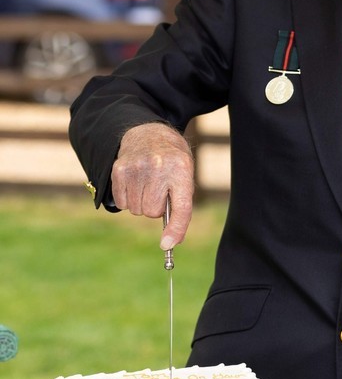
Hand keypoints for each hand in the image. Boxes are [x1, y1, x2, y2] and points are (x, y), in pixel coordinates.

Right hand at [111, 123, 193, 248]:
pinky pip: (122, 203)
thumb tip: (171, 242)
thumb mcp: (185, 176)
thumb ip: (181, 206)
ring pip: (136, 209)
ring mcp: (136, 167)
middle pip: (152, 212)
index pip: (181, 207)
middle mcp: (158, 166)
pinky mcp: (119, 169)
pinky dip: (128, 199)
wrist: (149, 133)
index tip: (168, 245)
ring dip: (141, 203)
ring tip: (147, 184)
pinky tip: (135, 182)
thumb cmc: (172, 162)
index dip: (175, 229)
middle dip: (155, 208)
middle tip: (159, 191)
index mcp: (181, 169)